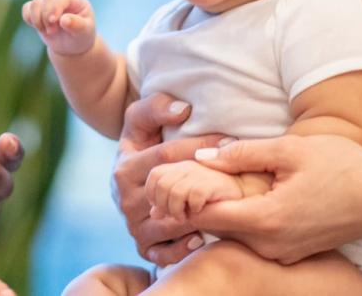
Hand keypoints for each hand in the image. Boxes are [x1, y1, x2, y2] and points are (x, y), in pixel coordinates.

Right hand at [21, 0, 95, 55]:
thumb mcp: (84, 32)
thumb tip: (64, 20)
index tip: (52, 21)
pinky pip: (26, 8)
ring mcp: (48, 3)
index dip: (55, 7)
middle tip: (52, 32)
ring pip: (35, 3)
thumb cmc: (81, 36)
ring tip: (46, 31)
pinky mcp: (38, 10)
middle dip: (46, 16)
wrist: (72, 45)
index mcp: (75, 0)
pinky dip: (28, 17)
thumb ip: (77, 25)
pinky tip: (38, 27)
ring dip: (37, 19)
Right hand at [112, 93, 224, 265]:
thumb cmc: (144, 143)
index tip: (229, 142)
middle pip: (168, 195)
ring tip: (226, 209)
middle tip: (236, 181)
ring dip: (197, 219)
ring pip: (167, 226)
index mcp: (125, 167)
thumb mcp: (142, 118)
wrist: (131, 175)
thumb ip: (157, 106)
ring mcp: (134, 226)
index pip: (166, 156)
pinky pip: (163, 255)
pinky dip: (182, 249)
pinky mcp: (144, 247)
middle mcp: (125, 200)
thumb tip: (183, 110)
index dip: (199, 147)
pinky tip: (203, 237)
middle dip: (202, 187)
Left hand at [146, 160, 242, 222]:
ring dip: (177, 210)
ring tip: (186, 217)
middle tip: (177, 215)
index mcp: (180, 167)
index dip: (153, 194)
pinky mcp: (212, 182)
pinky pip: (193, 196)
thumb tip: (153, 214)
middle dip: (164, 205)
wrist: (247, 195)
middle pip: (161, 184)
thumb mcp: (188, 202)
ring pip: (173, 191)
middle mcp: (188, 166)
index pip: (154, 175)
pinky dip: (193, 209)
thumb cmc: (215, 200)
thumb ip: (169, 204)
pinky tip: (199, 212)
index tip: (163, 209)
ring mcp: (200, 172)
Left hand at [189, 134, 361, 264]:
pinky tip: (249, 193)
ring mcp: (283, 253)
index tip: (178, 177)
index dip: (187, 197)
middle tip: (193, 174)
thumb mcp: (290, 150)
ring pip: (236, 233)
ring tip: (218, 179)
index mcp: (267, 221)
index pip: (207, 216)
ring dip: (224, 209)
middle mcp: (271, 246)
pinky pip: (256, 237)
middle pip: (218, 227)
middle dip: (201, 202)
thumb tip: (202, 156)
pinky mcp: (293, 252)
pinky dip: (245, 217)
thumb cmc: (344, 167)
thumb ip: (242, 153)